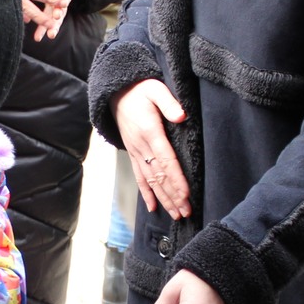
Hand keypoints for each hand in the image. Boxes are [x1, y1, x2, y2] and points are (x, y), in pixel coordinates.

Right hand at [114, 79, 189, 218]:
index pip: (166, 160)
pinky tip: (154, 207)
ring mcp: (136, 152)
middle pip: (159, 176)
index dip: (176, 179)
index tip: (186, 194)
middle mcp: (141, 146)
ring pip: (150, 181)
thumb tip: (181, 116)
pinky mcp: (133, 154)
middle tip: (186, 212)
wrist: (116, 93)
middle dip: (173, 196)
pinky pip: (139, 177)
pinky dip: (146, 194)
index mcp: (150, 131)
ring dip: (164, 199)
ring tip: (176, 214)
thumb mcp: (155, 89)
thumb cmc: (140, 90)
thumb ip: (169, 102)